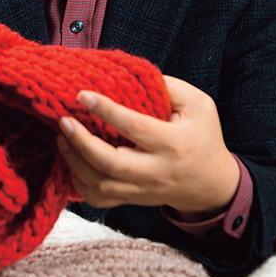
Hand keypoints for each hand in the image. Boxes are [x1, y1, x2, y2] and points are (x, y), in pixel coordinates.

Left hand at [57, 75, 239, 220]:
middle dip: (82, 142)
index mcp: (173, 144)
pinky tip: (70, 162)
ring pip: (101, 185)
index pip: (134, 127)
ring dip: (75, 162)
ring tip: (62, 137)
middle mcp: (157, 171)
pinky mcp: (133, 199)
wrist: (212, 184)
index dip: (106, 110)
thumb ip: (167, 87)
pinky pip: (100, 200)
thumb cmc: (203, 136)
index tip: (82, 95)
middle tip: (63, 121)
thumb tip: (129, 76)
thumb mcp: (199, 105)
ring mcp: (143, 190)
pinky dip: (79, 184)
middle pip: (111, 164)